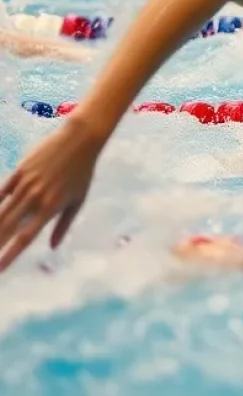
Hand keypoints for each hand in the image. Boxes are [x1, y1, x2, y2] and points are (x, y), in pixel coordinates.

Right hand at [0, 119, 103, 270]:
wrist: (79, 140)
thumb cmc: (82, 173)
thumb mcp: (78, 200)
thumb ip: (63, 225)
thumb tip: (53, 247)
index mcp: (51, 208)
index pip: (26, 237)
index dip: (10, 255)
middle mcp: (35, 198)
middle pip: (8, 227)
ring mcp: (25, 184)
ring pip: (1, 211)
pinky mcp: (19, 171)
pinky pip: (1, 191)